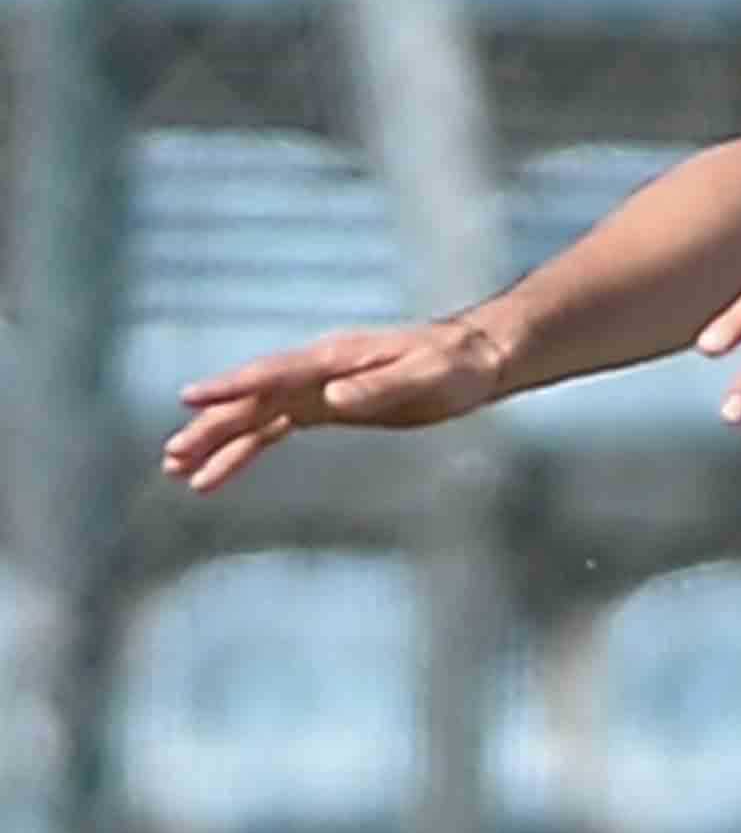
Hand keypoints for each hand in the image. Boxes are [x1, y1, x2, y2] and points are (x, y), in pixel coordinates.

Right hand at [160, 314, 502, 495]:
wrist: (474, 360)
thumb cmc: (454, 366)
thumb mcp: (424, 377)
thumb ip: (379, 387)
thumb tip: (333, 398)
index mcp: (333, 358)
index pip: (272, 374)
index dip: (231, 387)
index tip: (190, 399)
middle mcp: (316, 371)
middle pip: (252, 400)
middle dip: (212, 427)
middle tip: (174, 457)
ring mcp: (318, 389)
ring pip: (256, 417)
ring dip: (220, 444)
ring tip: (180, 474)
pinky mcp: (327, 408)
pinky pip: (276, 429)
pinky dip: (247, 450)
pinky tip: (220, 472)